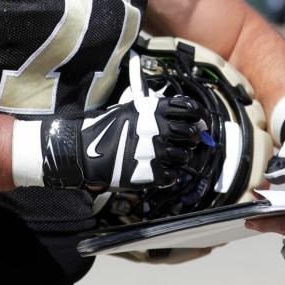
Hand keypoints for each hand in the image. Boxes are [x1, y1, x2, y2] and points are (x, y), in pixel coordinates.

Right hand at [43, 94, 206, 190]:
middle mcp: (156, 128)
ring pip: (184, 156)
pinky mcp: (150, 172)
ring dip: (179, 157)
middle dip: (192, 139)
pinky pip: (172, 175)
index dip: (199, 116)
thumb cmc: (108, 129)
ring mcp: (154, 151)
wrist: (84, 151)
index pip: (189, 109)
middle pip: (190, 134)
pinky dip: (169, 174)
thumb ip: (158, 110)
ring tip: (169, 157)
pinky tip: (160, 170)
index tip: (200, 121)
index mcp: (153, 110)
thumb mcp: (131, 108)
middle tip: (187, 142)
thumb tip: (187, 115)